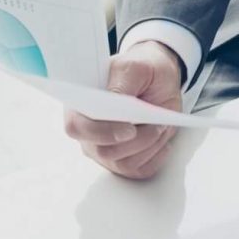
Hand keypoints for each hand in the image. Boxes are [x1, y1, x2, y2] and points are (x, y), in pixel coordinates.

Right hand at [64, 40, 182, 179]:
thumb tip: (114, 103)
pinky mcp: (125, 160)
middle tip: (158, 124)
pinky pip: (139, 170)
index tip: (130, 129)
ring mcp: (105, 149)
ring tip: (162, 124)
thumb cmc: (142, 70)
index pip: (76, 127)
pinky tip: (162, 137)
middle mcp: (89, 132)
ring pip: (124, 163)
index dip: (101, 132)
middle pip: (103, 151)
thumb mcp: (134, 67)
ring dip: (150, 144)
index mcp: (81, 106)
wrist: (160, 78)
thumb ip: (121, 83)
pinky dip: (156, 155)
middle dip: (136, 139)